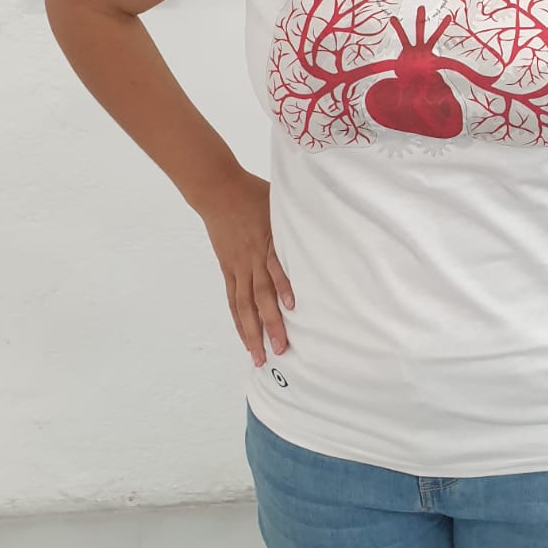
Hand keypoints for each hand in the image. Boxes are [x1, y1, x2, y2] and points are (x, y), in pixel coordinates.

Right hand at [196, 169, 293, 367]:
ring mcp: (238, 267)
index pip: (275, 267)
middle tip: (282, 349)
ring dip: (251, 332)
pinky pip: (233, 300)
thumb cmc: (255, 194)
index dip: (283, 286)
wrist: (219, 191)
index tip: (293, 306)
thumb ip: (300, 220)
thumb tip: (328, 226)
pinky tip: (245, 338)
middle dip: (270, 324)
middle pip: (260, 296)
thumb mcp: (282, 203)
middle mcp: (251, 259)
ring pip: (244, 306)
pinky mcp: (228, 270)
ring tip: (259, 356)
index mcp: (267, 241)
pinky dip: (239, 320)